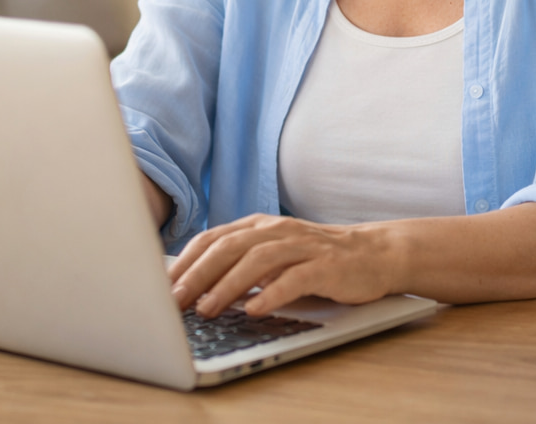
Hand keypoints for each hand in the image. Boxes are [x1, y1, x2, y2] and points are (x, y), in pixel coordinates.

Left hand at [167, 213, 396, 317]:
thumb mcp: (274, 256)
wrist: (373, 253)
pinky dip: (272, 294)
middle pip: (229, 246)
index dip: (186, 261)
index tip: (162, 286)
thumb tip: (195, 288)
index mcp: (260, 225)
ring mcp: (302, 246)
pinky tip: (254, 311)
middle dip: (198, 274)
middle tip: (174, 301)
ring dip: (228, 285)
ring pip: (257, 260)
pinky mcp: (326, 265)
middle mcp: (277, 230)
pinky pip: (295, 278)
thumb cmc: (316, 260)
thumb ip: (241, 264)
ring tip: (207, 309)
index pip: (214, 238)